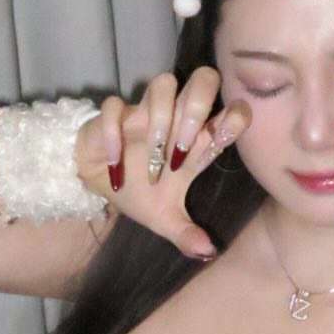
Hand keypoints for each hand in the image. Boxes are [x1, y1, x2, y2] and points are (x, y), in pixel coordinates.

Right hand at [75, 68, 250, 260]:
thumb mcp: (165, 220)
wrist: (98, 183)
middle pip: (204, 79)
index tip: (221, 139)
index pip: (230, 112)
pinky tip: (116, 162)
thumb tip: (208, 253)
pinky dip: (115, 132)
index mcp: (196, 140)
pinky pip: (115, 106)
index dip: (235, 117)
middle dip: (199, 106)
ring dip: (162, 118)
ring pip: (163, 83)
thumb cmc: (139, 192)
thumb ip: (187, 235)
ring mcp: (145, 112)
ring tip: (155, 154)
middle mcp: (177, 119)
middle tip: (185, 144)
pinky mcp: (113, 114)